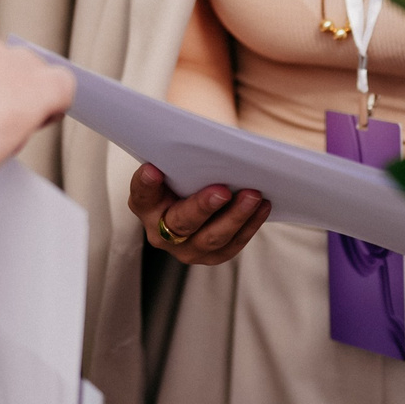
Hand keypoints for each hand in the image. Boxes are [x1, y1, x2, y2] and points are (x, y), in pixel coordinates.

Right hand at [130, 163, 268, 265]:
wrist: (194, 198)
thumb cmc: (184, 177)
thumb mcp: (175, 167)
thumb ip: (181, 160)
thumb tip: (205, 148)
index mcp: (145, 205)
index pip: (142, 194)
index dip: (146, 184)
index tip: (152, 170)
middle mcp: (161, 233)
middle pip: (181, 222)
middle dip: (202, 207)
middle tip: (222, 190)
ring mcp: (187, 249)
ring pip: (212, 238)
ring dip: (235, 216)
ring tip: (253, 195)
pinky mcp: (212, 255)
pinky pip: (233, 244)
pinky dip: (250, 224)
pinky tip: (262, 206)